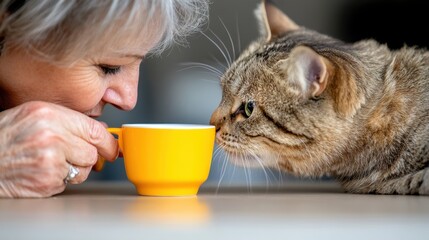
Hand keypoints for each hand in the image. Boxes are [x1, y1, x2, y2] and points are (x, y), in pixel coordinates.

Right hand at [0, 101, 117, 197]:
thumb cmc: (5, 135)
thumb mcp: (34, 114)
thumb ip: (68, 120)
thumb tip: (99, 131)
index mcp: (50, 115)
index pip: (95, 131)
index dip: (108, 142)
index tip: (113, 148)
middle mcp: (52, 137)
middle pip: (92, 153)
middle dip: (86, 156)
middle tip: (71, 154)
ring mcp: (49, 162)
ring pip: (83, 170)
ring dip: (73, 169)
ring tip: (51, 161)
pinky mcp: (46, 182)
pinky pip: (67, 183)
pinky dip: (58, 180)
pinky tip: (42, 171)